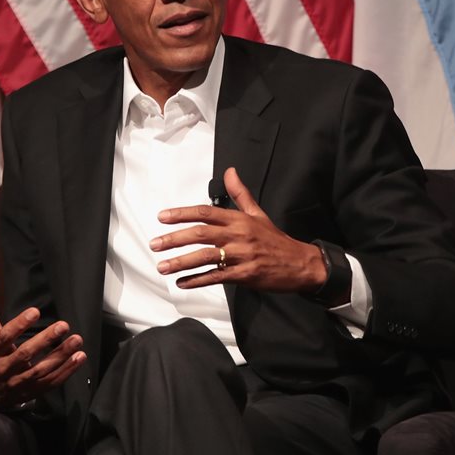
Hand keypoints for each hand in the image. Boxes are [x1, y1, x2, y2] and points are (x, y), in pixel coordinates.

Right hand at [0, 275, 84, 408]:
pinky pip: (51, 382)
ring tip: (76, 340)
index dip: (19, 325)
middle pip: (25, 355)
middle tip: (63, 325)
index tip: (35, 311)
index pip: (5, 338)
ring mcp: (20, 382)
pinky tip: (79, 357)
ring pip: (41, 370)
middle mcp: (5, 368)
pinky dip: (67, 371)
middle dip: (45, 340)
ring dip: (61, 355)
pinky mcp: (34, 391)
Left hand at [150, 167, 327, 292]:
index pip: (205, 212)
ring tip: (162, 266)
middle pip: (201, 234)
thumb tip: (230, 171)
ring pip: (206, 257)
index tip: (162, 217)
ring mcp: (241, 256)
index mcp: (239, 219)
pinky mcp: (244, 275)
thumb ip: (240, 193)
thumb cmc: (275, 239)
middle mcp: (238, 235)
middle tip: (155, 244)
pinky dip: (197, 280)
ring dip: (181, 262)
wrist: (300, 263)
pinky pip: (216, 277)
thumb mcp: (258, 213)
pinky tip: (182, 283)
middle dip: (175, 239)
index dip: (182, 214)